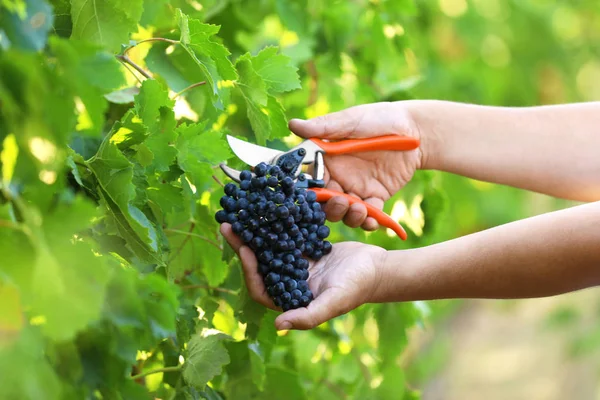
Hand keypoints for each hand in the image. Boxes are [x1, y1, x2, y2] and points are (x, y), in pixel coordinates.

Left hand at [220, 223, 386, 329]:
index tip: (245, 249)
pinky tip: (264, 209)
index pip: (260, 288)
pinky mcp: (302, 250)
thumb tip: (279, 325)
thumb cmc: (357, 287)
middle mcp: (288, 283)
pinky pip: (282, 237)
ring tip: (239, 214)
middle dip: (243, 246)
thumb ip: (308, 316)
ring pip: (267, 249)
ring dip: (253, 233)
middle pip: (259, 266)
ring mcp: (294, 265)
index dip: (249, 271)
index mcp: (290, 299)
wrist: (377, 267)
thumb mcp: (334, 301)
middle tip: (229, 225)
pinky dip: (272, 225)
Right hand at [289, 102, 422, 230]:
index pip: (310, 180)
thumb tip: (293, 125)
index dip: (309, 191)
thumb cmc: (379, 118)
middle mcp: (338, 177)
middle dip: (330, 207)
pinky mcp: (376, 197)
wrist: (415, 129)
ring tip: (359, 208)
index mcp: (327, 159)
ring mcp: (356, 189)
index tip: (312, 196)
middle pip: (325, 201)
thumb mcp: (350, 121)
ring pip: (345, 211)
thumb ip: (323, 127)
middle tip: (341, 202)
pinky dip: (369, 222)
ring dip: (349, 216)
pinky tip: (372, 220)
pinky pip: (369, 215)